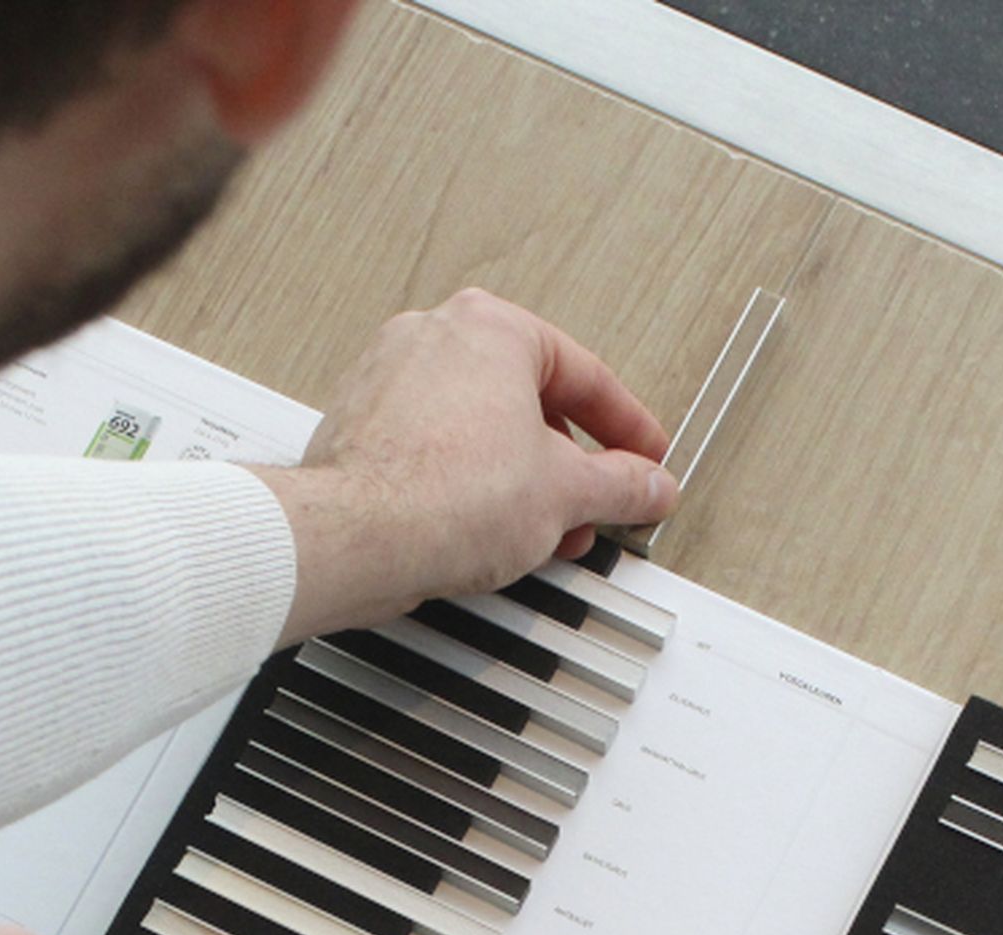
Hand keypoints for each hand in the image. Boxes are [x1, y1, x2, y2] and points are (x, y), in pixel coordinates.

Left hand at [253, 288, 680, 642]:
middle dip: (569, 468)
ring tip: (539, 533)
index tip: (645, 461)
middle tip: (592, 508)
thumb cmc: (440, 495)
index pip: (585, 377)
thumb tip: (648, 486)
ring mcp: (390, 379)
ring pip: (481, 432)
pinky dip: (468, 488)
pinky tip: (482, 532)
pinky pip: (436, 452)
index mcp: (492, 327)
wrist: (354, 539)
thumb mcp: (566, 494)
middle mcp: (435, 337)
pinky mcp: (362, 428)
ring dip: (521, 484)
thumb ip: (620, 486)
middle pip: (530, 405)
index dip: (628, 431)